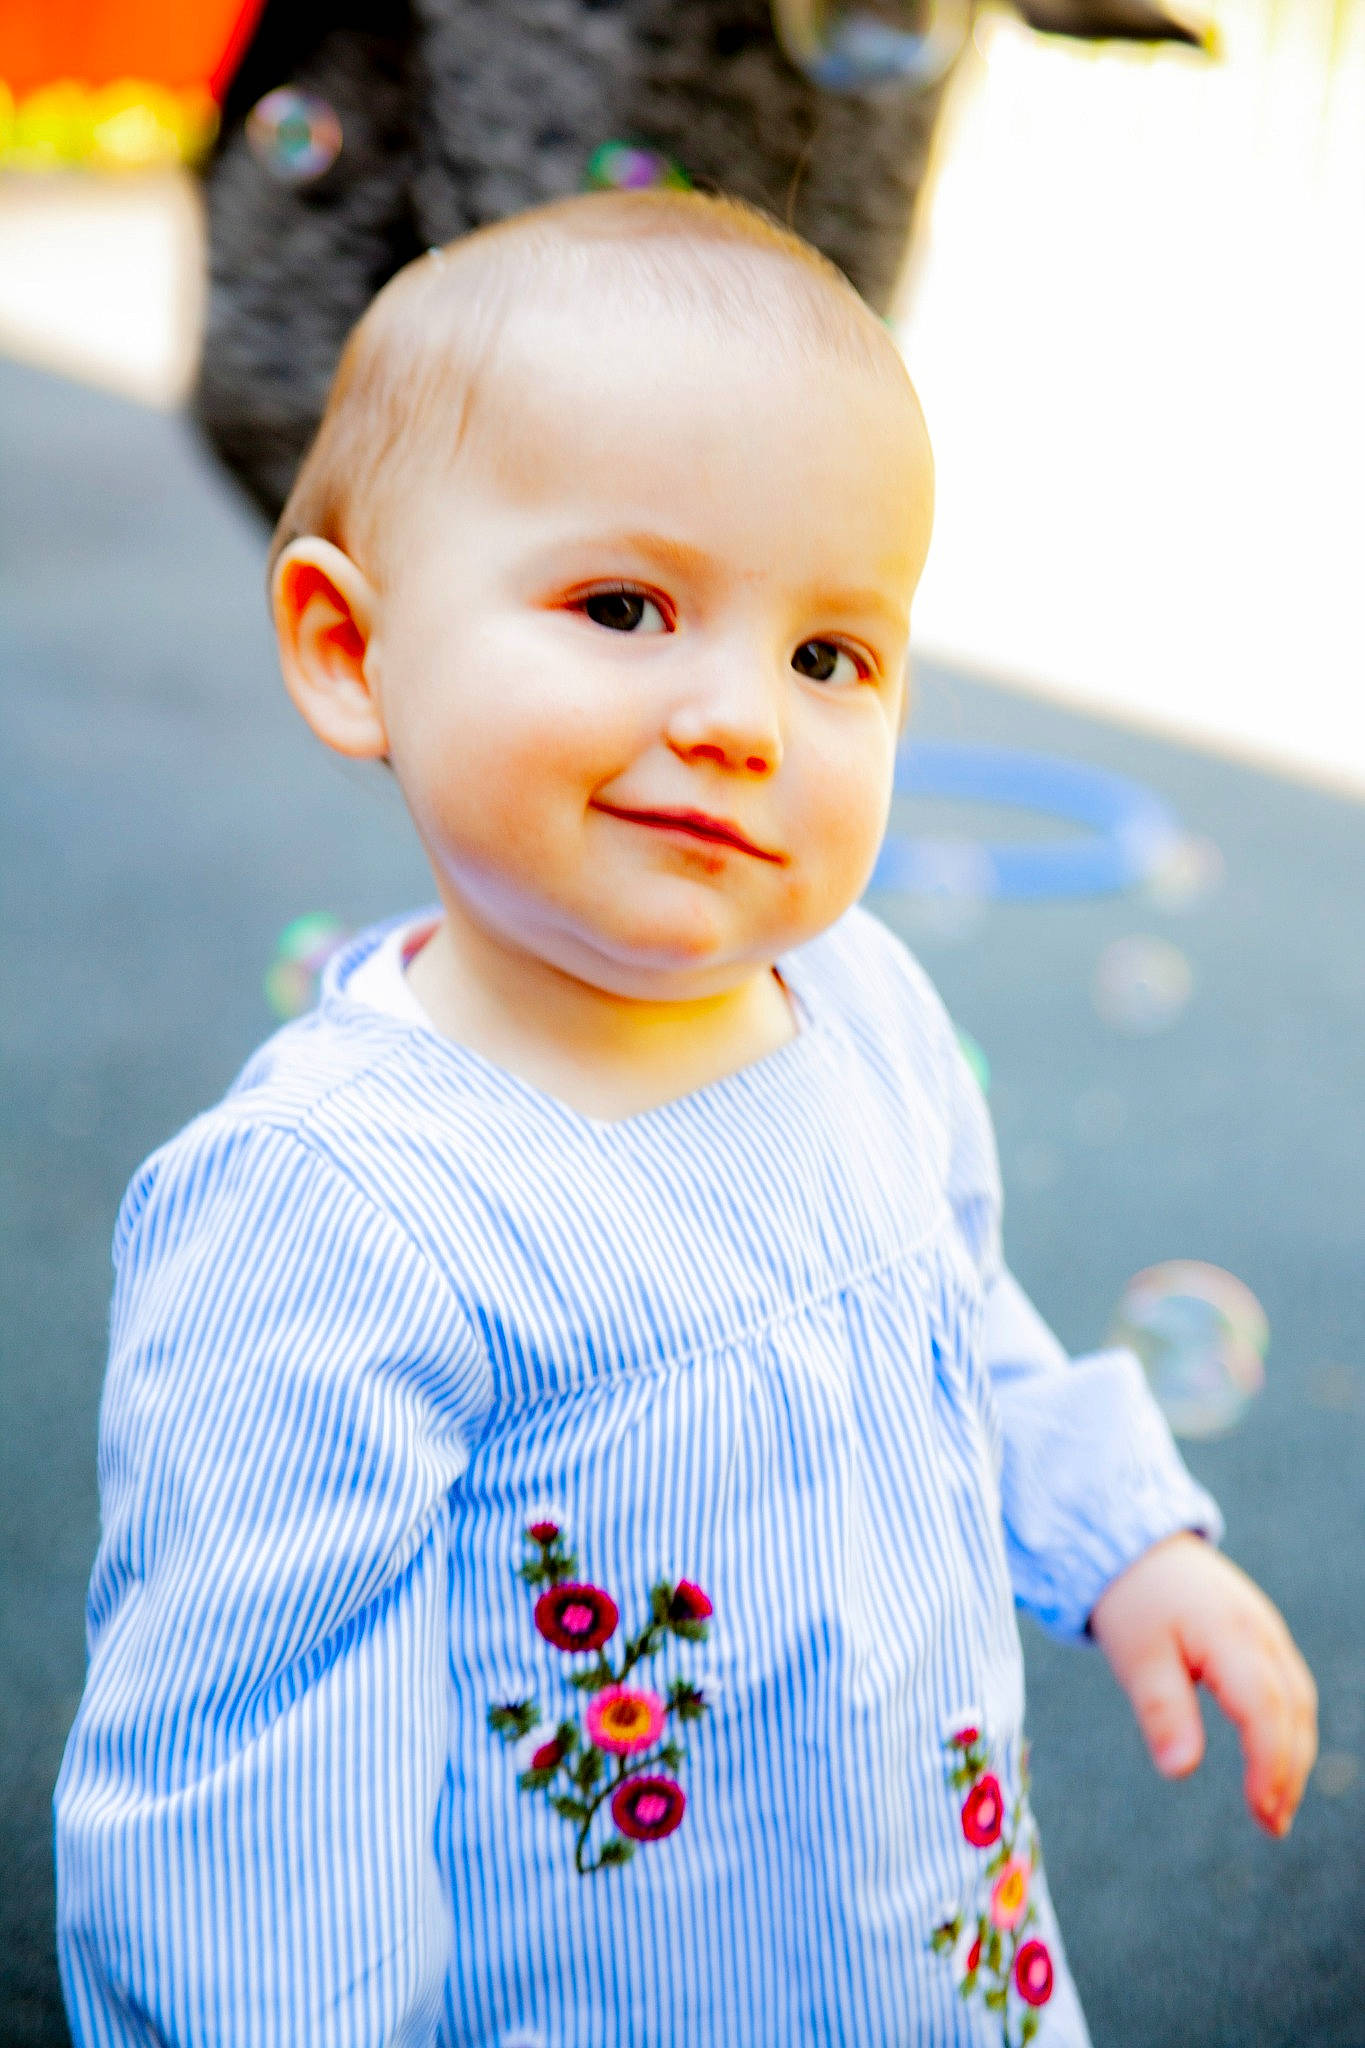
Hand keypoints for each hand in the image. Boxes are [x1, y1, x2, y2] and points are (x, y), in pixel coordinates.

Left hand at [1088, 1532, 1317, 1835]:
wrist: (1137, 1544)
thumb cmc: (1133, 1602)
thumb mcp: (1136, 1656)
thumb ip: (1161, 1710)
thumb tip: (1180, 1772)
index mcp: (1231, 1635)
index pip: (1265, 1711)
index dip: (1269, 1766)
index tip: (1260, 1814)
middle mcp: (1262, 1633)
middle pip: (1294, 1711)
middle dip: (1290, 1772)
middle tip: (1271, 1826)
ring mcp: (1268, 1631)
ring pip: (1299, 1701)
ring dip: (1294, 1756)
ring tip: (1275, 1808)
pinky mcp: (1263, 1635)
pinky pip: (1290, 1687)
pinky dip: (1288, 1729)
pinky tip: (1272, 1760)